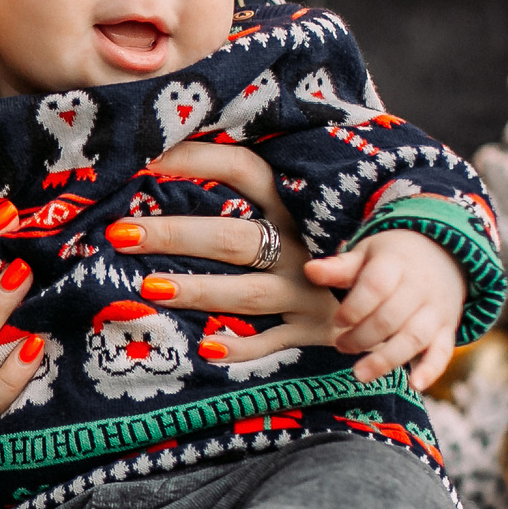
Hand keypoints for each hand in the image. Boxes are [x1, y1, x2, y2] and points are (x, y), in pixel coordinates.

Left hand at [108, 140, 339, 365]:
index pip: (243, 169)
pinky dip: (242, 348)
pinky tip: (206, 348)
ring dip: (199, 290)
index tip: (146, 161)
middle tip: (122, 234)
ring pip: (249, 291)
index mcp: (291, 204)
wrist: (386, 290)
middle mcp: (301, 244)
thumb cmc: (317, 242)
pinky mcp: (314, 329)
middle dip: (176, 235)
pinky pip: (273, 342)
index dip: (197, 160)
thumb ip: (241, 192)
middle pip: (233, 237)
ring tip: (148, 288)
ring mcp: (308, 289)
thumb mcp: (290, 210)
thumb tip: (162, 166)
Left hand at [303, 227, 465, 387]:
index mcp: (396, 264)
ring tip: (360, 374)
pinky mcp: (447, 330)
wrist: (442, 257)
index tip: (337, 321)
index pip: (376, 286)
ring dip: (386, 359)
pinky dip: (431, 370)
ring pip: (414, 338)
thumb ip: (340, 267)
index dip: (353, 308)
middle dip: (361, 337)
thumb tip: (309, 271)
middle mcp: (420, 287)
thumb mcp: (367, 254)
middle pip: (391, 318)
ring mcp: (436, 311)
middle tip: (341, 345)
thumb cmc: (392, 259)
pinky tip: (415, 385)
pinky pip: (443, 352)